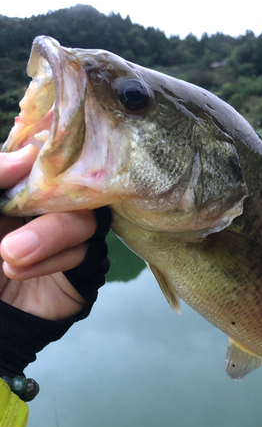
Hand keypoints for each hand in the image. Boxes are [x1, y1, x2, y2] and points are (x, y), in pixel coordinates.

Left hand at [0, 145, 97, 319]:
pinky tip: (22, 273)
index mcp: (28, 190)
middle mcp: (54, 208)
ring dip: (49, 239)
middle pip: (76, 190)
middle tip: (8, 246)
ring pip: (86, 221)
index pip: (54, 163)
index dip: (49, 164)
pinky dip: (56, 261)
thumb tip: (29, 153)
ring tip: (9, 259)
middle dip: (45, 214)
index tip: (29, 168)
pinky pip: (88, 254)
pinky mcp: (85, 267)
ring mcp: (70, 237)